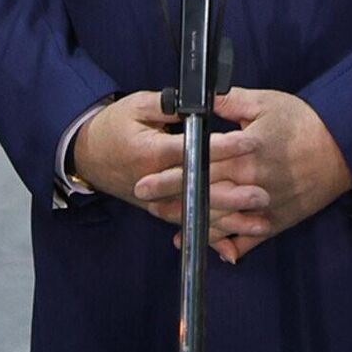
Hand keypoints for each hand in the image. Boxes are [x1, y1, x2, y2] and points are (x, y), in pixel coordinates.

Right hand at [73, 91, 267, 230]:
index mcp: (150, 154)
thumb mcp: (137, 106)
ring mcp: (156, 203)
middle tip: (263, 192)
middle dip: (233, 193)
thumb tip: (200, 105)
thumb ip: (170, 107)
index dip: (222, 147)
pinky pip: (187, 226)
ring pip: (196, 214)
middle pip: (198, 190)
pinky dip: (211, 237)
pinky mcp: (160, 212)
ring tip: (260, 222)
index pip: (191, 151)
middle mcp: (154, 184)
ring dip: (230, 220)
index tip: (249, 143)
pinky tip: (235, 246)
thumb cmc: (114, 126)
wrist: (88, 154)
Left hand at [143, 87, 351, 263]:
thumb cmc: (303, 122)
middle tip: (144, 202)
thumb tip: (197, 99)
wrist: (345, 149)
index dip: (169, 173)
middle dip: (170, 199)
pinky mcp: (276, 222)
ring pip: (219, 219)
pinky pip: (247, 238)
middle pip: (203, 193)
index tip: (143, 179)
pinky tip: (206, 247)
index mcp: (245, 151)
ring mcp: (262, 207)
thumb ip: (228, 101)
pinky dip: (226, 245)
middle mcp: (250, 182)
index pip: (198, 164)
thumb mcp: (265, 102)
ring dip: (190, 222)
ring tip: (166, 220)